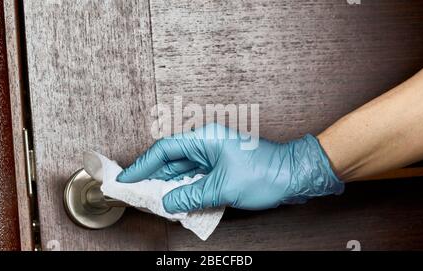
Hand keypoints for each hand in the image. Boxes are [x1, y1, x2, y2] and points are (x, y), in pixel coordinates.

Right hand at [117, 123, 343, 213]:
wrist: (294, 175)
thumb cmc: (265, 173)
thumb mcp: (223, 188)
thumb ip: (192, 195)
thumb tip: (169, 201)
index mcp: (205, 139)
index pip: (165, 149)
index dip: (143, 164)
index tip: (128, 177)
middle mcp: (208, 144)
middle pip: (172, 159)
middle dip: (153, 175)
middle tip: (136, 190)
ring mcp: (215, 155)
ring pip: (184, 168)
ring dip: (169, 183)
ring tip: (152, 198)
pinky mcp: (222, 166)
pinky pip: (196, 175)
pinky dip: (185, 187)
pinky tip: (177, 198)